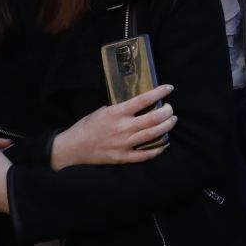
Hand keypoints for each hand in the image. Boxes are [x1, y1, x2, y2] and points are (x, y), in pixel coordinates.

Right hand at [51, 92, 177, 166]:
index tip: (169, 88)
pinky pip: (145, 154)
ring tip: (172, 120)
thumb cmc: (87, 126)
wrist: (73, 147)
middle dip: (166, 112)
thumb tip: (140, 104)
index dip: (158, 93)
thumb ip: (121, 109)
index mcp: (116, 113)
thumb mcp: (103, 110)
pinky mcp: (123, 157)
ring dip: (166, 127)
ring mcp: (123, 144)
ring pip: (152, 135)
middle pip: (152, 119)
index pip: (142, 100)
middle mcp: (122, 128)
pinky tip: (164, 143)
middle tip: (171, 108)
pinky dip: (157, 149)